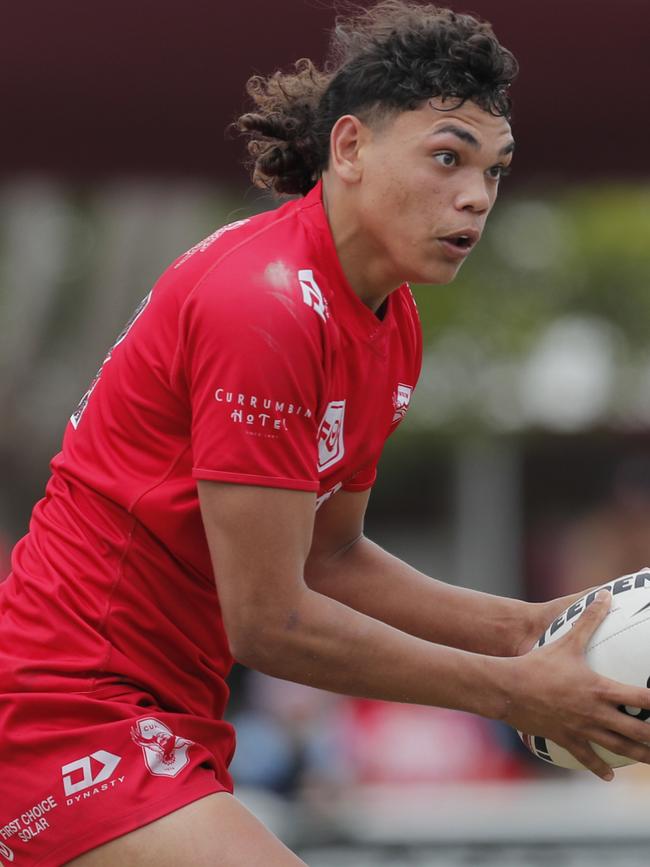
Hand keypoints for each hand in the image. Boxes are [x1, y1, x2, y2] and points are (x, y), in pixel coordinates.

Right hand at [502, 591, 649, 780]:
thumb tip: (605, 594)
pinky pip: (587, 757)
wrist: (508, 688)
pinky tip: (609, 776)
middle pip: (637, 731)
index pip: (641, 700)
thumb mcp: (566, 640)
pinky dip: (600, 768)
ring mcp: (582, 728)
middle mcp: (596, 712)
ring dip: (639, 756)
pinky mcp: (566, 738)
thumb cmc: (538, 662)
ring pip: (618, 748)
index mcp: (600, 689)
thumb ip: (589, 618)